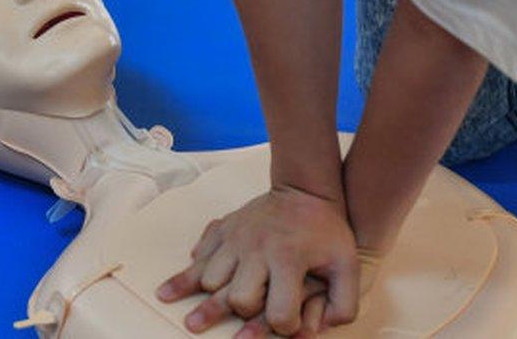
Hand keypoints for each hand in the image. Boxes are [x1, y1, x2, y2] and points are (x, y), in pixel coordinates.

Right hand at [156, 186, 359, 335]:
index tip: (289, 323)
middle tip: (243, 323)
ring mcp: (236, 238)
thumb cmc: (328, 231)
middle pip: (237, 298)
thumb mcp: (347, 265)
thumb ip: (343, 303)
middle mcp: (257, 249)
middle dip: (244, 313)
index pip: (279, 313)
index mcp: (288, 259)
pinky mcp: (223, 230)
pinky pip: (198, 257)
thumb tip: (316, 331)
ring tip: (195, 319)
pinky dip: (183, 277)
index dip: (285, 326)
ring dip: (208, 299)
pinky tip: (169, 291)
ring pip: (210, 280)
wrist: (306, 190)